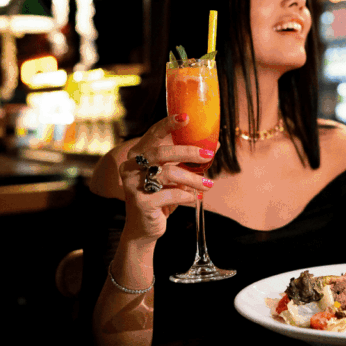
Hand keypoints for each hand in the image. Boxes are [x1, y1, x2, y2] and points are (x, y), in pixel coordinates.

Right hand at [119, 115, 215, 239]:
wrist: (145, 227)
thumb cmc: (161, 196)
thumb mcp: (174, 175)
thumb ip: (188, 160)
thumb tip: (215, 143)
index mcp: (137, 155)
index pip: (152, 134)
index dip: (168, 124)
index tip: (186, 117)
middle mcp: (130, 167)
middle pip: (161, 152)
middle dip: (188, 152)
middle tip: (209, 155)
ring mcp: (133, 184)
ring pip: (168, 174)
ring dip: (193, 178)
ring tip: (208, 184)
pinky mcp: (140, 202)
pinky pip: (170, 194)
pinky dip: (186, 195)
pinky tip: (194, 198)